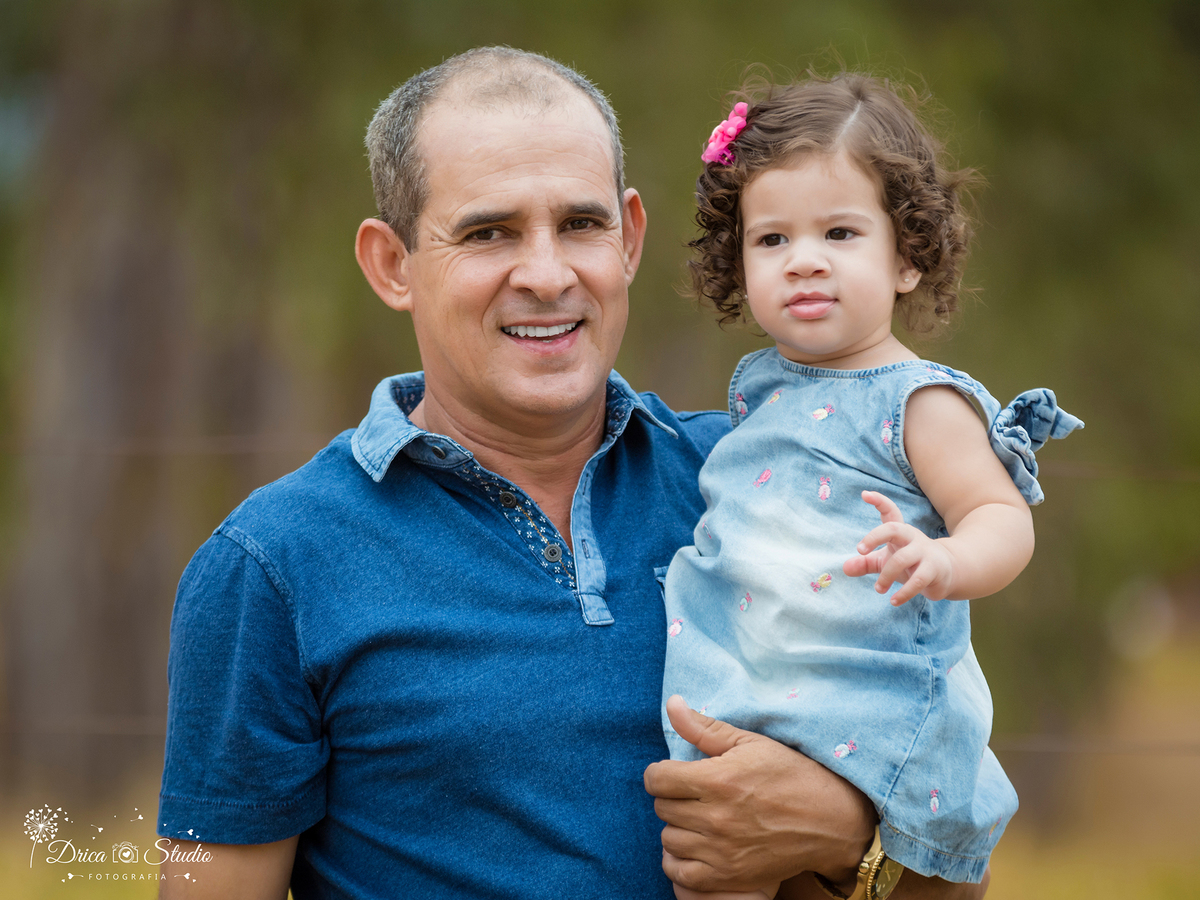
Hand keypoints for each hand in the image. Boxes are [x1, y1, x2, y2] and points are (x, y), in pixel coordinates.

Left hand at [643, 696, 874, 893]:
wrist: (830, 820)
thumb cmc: (790, 775)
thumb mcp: (750, 743)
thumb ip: (704, 728)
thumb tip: (671, 704)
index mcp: (718, 780)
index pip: (657, 779)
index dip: (660, 773)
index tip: (673, 773)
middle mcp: (716, 817)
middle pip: (662, 808)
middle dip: (671, 797)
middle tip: (691, 794)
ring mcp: (722, 850)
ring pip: (668, 838)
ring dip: (678, 826)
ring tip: (697, 818)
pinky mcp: (729, 875)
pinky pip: (680, 872)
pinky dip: (679, 860)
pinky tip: (694, 845)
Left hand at [842, 491, 955, 605]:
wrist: (947, 572)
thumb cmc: (911, 563)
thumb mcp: (886, 561)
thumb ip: (866, 563)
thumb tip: (845, 568)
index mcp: (900, 531)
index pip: (890, 512)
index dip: (879, 501)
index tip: (865, 494)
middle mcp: (912, 537)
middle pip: (893, 528)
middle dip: (874, 537)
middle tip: (860, 551)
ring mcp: (925, 552)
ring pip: (902, 560)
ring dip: (886, 576)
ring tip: (879, 589)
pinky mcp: (934, 569)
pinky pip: (918, 581)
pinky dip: (904, 593)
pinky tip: (894, 601)